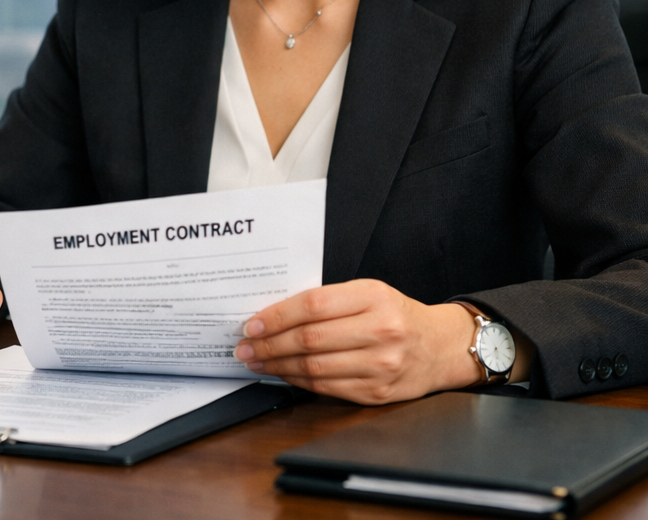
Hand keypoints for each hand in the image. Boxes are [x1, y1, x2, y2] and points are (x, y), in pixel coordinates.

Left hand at [233, 279, 480, 403]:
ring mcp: (381, 366)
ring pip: (314, 368)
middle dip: (269, 344)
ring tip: (257, 361)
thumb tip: (274, 314)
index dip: (276, 316)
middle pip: (310, 339)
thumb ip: (328, 300)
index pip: (312, 305)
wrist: (441, 347)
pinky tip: (284, 374)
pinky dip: (299, 382)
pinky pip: (327, 388)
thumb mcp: (368, 292)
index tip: (251, 323)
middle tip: (244, 346)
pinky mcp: (378, 393)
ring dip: (278, 366)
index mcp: (373, 297)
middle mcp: (380, 331)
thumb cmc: (396, 314)